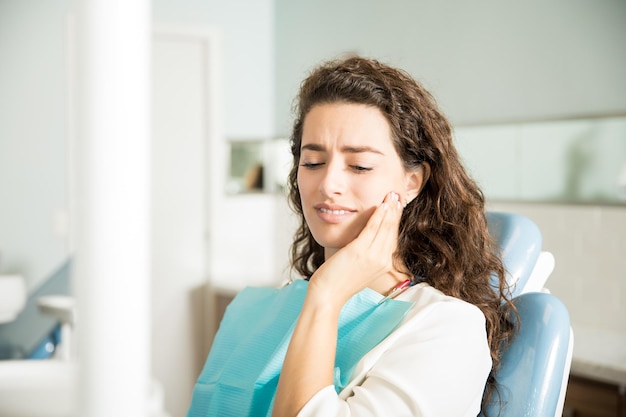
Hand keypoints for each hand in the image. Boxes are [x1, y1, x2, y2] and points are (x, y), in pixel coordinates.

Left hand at [308, 191, 403, 305]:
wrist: (329, 294)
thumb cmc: (339, 281)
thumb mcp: (359, 267)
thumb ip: (367, 254)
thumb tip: (367, 240)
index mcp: (383, 264)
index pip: (392, 238)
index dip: (395, 220)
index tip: (397, 207)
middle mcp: (382, 260)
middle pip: (392, 231)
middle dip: (396, 211)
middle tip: (398, 196)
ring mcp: (372, 256)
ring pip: (385, 227)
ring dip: (390, 209)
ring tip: (392, 196)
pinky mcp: (360, 251)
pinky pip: (372, 228)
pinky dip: (378, 215)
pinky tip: (381, 205)